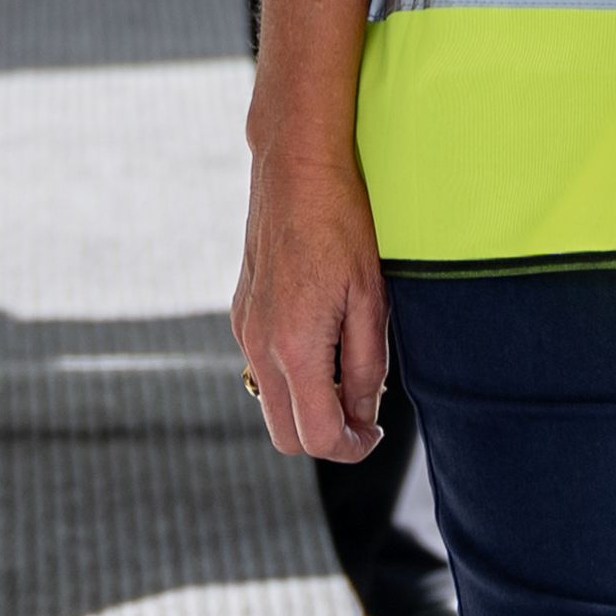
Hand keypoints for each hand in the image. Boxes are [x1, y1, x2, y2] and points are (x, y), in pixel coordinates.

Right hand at [233, 143, 396, 461]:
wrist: (296, 167)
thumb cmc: (343, 224)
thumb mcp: (371, 299)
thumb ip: (365, 367)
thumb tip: (361, 416)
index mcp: (294, 346)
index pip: (317, 438)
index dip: (351, 448)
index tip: (375, 433)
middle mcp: (259, 345)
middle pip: (286, 436)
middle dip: (326, 436)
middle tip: (363, 413)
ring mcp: (244, 328)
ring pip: (270, 403)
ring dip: (307, 406)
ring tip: (346, 370)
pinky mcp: (241, 312)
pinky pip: (261, 368)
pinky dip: (291, 376)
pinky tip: (323, 340)